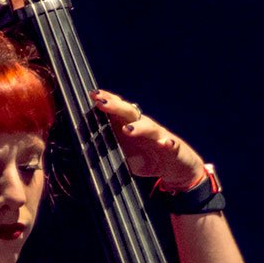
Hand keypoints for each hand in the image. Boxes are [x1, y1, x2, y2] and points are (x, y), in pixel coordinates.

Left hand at [91, 89, 206, 190]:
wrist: (177, 168)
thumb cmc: (149, 159)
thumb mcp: (125, 156)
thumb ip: (111, 150)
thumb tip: (86, 150)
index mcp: (132, 127)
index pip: (118, 110)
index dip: (107, 101)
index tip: (93, 95)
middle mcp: (145, 127)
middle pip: (130, 113)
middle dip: (115, 106)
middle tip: (101, 103)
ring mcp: (160, 136)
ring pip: (150, 127)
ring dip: (139, 127)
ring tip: (127, 129)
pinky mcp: (174, 148)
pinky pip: (171, 144)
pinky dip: (168, 143)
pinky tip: (165, 144)